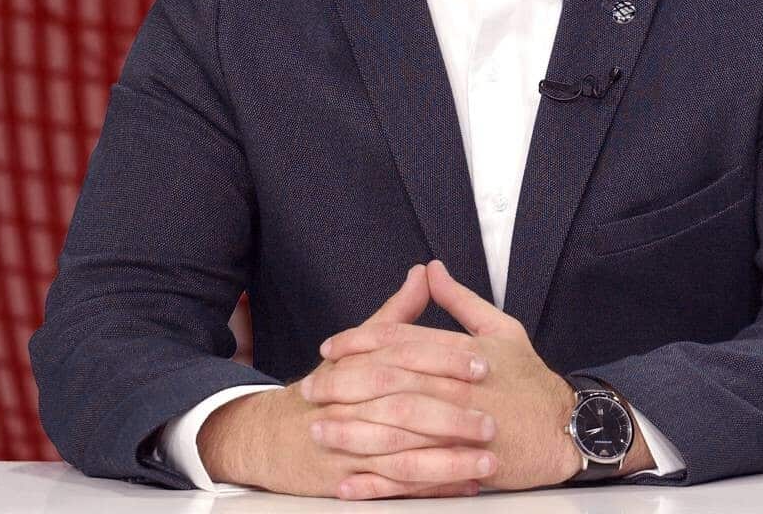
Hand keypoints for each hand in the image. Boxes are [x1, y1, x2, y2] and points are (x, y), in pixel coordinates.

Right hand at [197, 265, 495, 498]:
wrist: (271, 438)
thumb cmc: (324, 391)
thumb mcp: (355, 350)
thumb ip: (395, 316)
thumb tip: (424, 273)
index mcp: (354, 371)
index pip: (401, 360)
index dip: (444, 361)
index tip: (483, 364)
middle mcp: (347, 409)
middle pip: (403, 410)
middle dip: (451, 417)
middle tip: (491, 420)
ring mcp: (346, 449)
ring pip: (402, 456)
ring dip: (448, 462)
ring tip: (487, 459)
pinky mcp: (347, 483)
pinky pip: (394, 490)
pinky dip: (432, 490)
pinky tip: (464, 486)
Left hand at [318, 260, 637, 490]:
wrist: (568, 429)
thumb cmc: (532, 380)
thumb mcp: (501, 329)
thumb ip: (460, 300)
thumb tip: (430, 269)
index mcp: (464, 353)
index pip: (401, 341)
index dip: (359, 342)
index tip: (330, 347)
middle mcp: (459, 389)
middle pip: (389, 383)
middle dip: (343, 386)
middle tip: (310, 388)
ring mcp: (461, 432)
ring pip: (397, 430)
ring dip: (352, 432)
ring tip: (317, 430)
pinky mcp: (464, 469)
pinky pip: (414, 478)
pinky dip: (379, 482)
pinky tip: (350, 481)